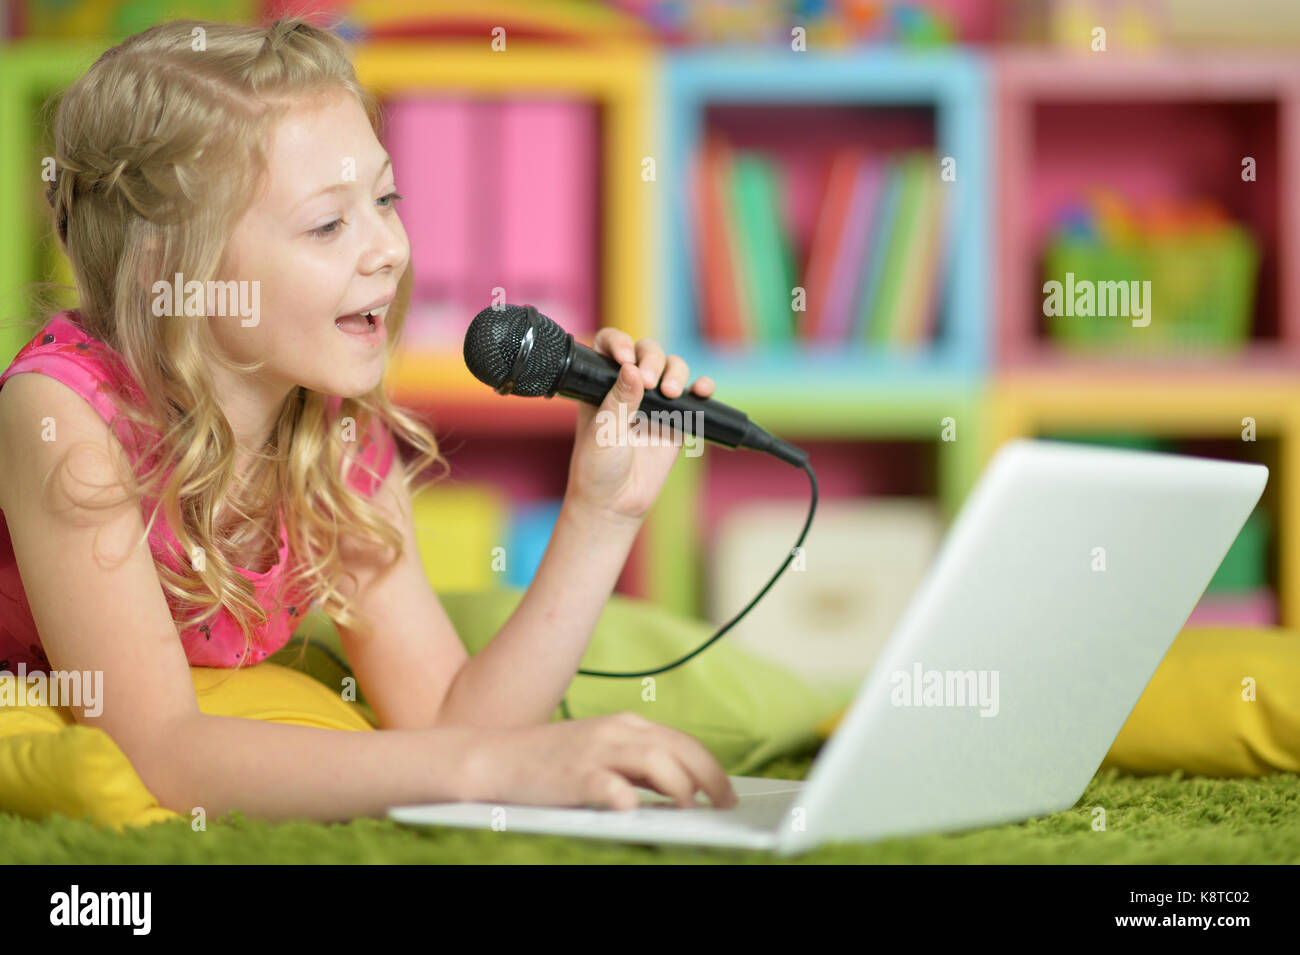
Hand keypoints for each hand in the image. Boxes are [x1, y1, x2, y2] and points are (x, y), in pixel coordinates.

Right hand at [465, 712, 738, 809]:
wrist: (494, 759)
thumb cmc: (550, 762)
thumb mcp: (601, 751)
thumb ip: (637, 764)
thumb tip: (680, 787)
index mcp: (625, 725)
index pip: (682, 741)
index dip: (711, 767)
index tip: (727, 792)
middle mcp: (615, 732)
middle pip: (678, 748)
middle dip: (709, 777)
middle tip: (725, 804)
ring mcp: (594, 752)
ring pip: (654, 760)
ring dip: (679, 785)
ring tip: (689, 808)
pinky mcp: (572, 775)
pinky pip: (606, 784)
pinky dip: (625, 796)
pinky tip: (635, 809)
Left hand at [565, 329, 714, 524]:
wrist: (616, 503)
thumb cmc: (598, 468)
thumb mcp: (603, 431)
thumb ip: (619, 399)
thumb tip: (632, 368)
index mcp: (603, 384)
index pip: (610, 347)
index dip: (619, 342)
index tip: (625, 358)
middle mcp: (629, 387)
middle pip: (648, 352)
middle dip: (652, 358)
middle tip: (649, 380)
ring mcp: (654, 402)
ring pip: (672, 368)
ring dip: (676, 371)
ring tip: (670, 393)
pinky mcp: (676, 419)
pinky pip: (694, 395)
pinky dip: (701, 387)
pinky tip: (701, 389)